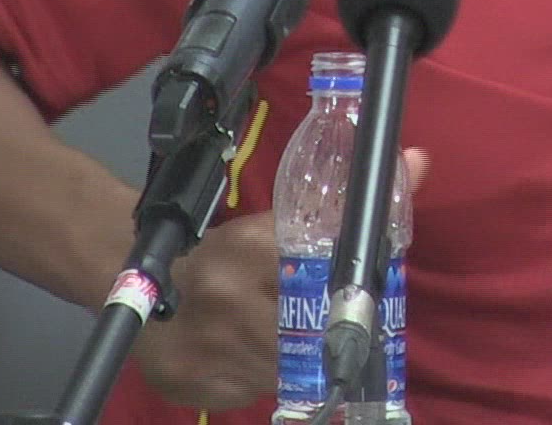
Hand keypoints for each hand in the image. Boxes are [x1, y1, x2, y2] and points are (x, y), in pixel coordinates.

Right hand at [129, 148, 431, 410]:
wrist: (132, 280)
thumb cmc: (221, 255)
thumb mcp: (275, 224)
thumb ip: (350, 201)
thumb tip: (419, 160)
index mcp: (251, 243)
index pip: (327, 273)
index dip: (350, 297)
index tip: (359, 305)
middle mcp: (228, 293)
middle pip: (311, 332)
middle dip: (322, 337)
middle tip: (321, 331)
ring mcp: (209, 344)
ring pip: (285, 369)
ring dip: (293, 362)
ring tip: (277, 340)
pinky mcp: (196, 384)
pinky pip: (253, 392)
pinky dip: (259, 380)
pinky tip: (245, 358)